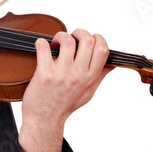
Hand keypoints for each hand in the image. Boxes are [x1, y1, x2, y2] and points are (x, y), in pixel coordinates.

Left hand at [19, 29, 112, 151]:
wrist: (44, 119)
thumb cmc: (65, 105)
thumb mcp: (88, 92)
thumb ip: (99, 76)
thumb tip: (111, 63)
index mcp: (90, 77)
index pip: (103, 49)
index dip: (97, 38)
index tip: (89, 39)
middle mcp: (78, 74)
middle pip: (87, 40)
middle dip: (79, 32)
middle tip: (71, 38)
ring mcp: (61, 73)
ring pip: (67, 40)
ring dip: (60, 36)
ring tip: (56, 44)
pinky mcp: (44, 73)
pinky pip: (43, 47)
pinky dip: (41, 43)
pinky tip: (43, 48)